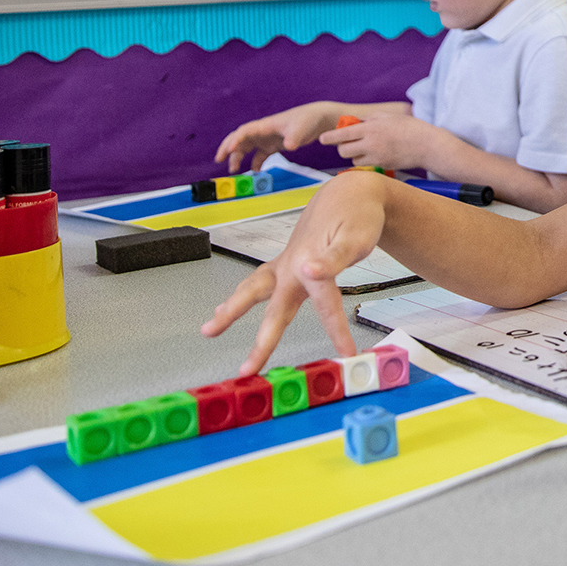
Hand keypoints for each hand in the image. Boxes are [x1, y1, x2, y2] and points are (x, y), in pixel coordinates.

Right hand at [200, 171, 388, 373]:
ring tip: (209, 329)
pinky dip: (240, 298)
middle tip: (245, 371)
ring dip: (231, 311)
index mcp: (312, 265)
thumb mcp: (356, 237)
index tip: (347, 354)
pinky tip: (224, 309)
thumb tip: (310, 271)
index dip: (337, 331)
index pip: (327, 306)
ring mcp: (285, 264)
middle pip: (274, 309)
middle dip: (261, 343)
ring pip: (252, 290)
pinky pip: (257, 283)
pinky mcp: (284, 262)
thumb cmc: (357, 217)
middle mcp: (293, 268)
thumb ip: (333, 258)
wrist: (349, 193)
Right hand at [214, 102, 340, 172]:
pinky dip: (255, 163)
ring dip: (238, 157)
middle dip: (228, 147)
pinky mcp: (274, 144)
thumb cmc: (308, 120)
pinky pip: (260, 154)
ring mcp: (268, 138)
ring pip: (247, 147)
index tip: (228, 150)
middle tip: (219, 159)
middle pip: (240, 138)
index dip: (234, 140)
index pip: (244, 131)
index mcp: (266, 125)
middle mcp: (263, 131)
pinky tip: (255, 172)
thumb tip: (289, 146)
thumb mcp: (301, 128)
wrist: (318, 119)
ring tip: (233, 170)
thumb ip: (294, 137)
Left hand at [318, 111, 438, 170]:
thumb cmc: (409, 127)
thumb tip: (355, 123)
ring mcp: (376, 156)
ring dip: (354, 154)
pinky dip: (365, 161)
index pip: (343, 133)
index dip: (329, 137)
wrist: (427, 145)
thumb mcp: (388, 117)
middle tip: (347, 143)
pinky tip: (374, 155)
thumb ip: (369, 119)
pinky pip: (365, 165)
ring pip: (353, 159)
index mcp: (371, 127)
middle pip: (343, 150)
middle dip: (342, 147)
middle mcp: (371, 143)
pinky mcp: (383, 165)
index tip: (321, 139)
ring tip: (365, 148)